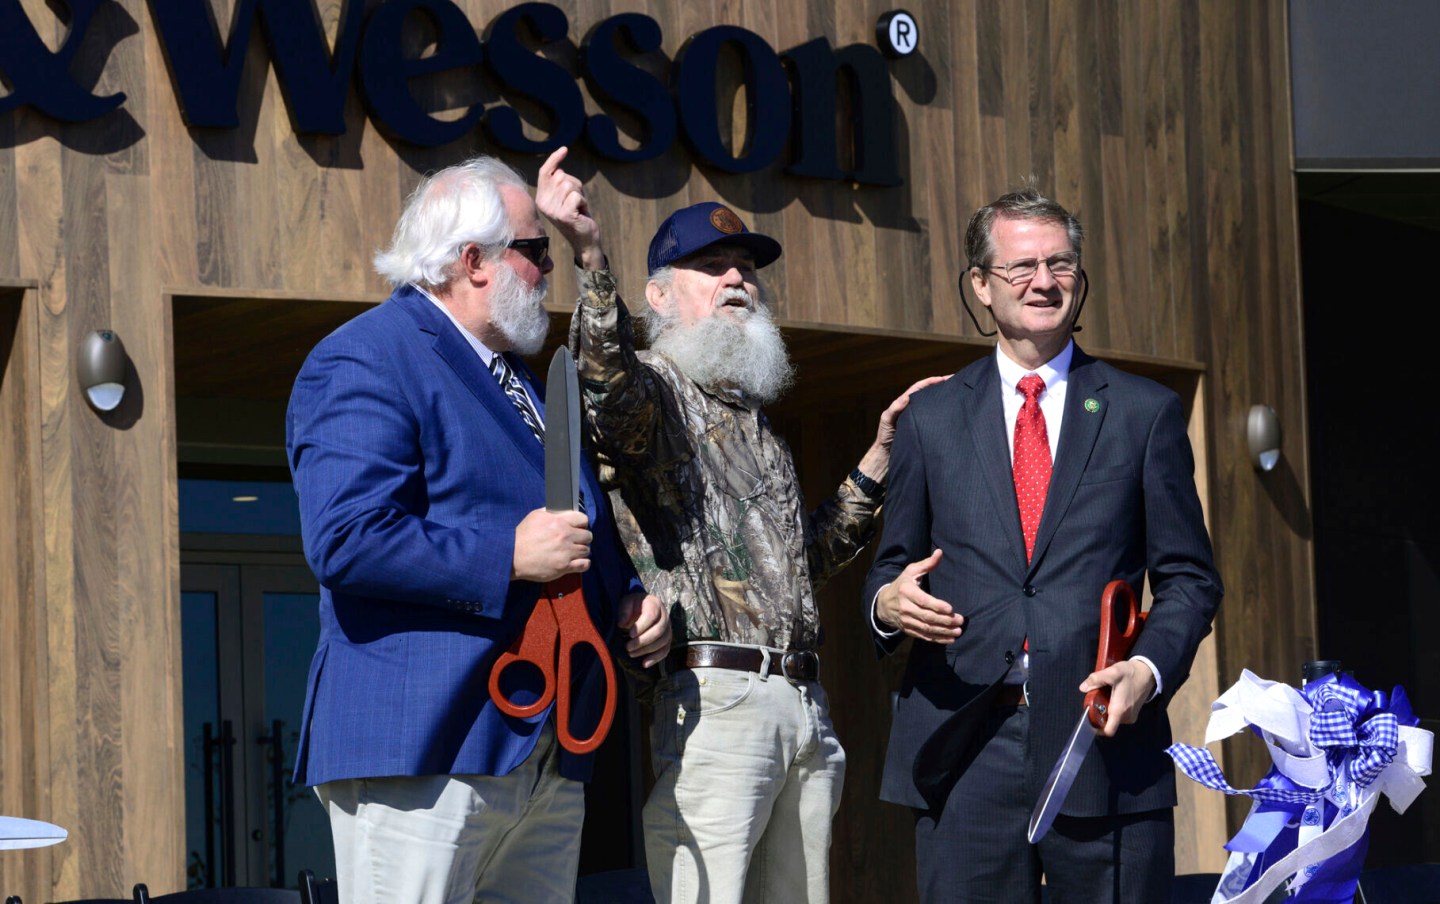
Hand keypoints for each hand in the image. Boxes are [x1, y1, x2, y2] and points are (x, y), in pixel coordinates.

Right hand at [512, 508, 591, 582]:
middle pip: (588, 535)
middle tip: (576, 540)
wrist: (512, 556)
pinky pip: (585, 564)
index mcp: (558, 521)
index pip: (583, 519)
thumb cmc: (522, 536)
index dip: (581, 523)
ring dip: (581, 550)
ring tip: (573, 551)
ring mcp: (566, 552)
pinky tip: (577, 562)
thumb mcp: (535, 516)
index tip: (578, 527)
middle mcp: (564, 536)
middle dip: (582, 537)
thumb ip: (551, 512)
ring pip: (586, 550)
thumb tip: (562, 510)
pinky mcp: (564, 567)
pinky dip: (583, 563)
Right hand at [536, 146, 604, 268]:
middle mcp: (543, 204)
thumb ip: (560, 182)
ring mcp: (552, 210)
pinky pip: (577, 196)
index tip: (564, 149)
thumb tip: (559, 161)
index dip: (554, 159)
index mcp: (541, 198)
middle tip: (576, 201)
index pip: (544, 173)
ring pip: (570, 185)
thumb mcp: (566, 196)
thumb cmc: (578, 215)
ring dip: (580, 195)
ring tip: (579, 208)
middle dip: (574, 185)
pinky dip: (584, 202)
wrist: (585, 239)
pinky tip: (582, 213)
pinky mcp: (564, 215)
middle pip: (561, 176)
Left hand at [618, 592, 670, 667]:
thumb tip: (622, 624)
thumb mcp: (626, 602)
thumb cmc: (633, 605)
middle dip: (642, 641)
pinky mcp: (667, 639)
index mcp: (655, 604)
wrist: (641, 607)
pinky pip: (665, 650)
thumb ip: (624, 610)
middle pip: (658, 631)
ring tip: (631, 654)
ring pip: (662, 642)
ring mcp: (668, 629)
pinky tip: (644, 664)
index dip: (641, 626)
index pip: (651, 616)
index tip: (630, 634)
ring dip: (647, 650)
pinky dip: (656, 658)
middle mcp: (665, 616)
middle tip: (628, 647)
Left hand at [875, 375, 948, 450]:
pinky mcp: (923, 428)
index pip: (919, 388)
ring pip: (932, 404)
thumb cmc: (885, 436)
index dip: (930, 381)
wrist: (887, 453)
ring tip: (956, 393)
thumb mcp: (887, 419)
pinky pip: (934, 417)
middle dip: (940, 386)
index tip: (943, 378)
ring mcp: (919, 417)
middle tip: (955, 382)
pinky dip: (942, 412)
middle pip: (928, 393)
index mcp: (904, 403)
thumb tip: (907, 397)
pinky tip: (951, 412)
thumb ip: (895, 408)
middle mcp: (913, 408)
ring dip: (943, 398)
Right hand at [875, 549, 962, 643]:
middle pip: (927, 617)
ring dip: (944, 631)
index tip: (950, 608)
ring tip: (958, 631)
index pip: (923, 601)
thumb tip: (940, 552)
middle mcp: (905, 608)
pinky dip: (937, 639)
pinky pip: (924, 636)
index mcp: (906, 592)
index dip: (937, 606)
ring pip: (927, 628)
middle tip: (960, 620)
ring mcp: (906, 620)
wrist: (883, 603)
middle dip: (945, 620)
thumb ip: (927, 564)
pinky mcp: (909, 629)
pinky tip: (950, 639)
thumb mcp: (911, 571)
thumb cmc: (902, 584)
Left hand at [1078, 659, 1156, 736]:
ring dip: (1107, 710)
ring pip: (1113, 719)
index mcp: (1120, 710)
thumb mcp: (1112, 672)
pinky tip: (1113, 697)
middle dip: (1100, 714)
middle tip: (1096, 700)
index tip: (1090, 719)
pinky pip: (1119, 716)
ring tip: (1105, 696)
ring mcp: (1131, 716)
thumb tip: (1082, 688)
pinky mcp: (1134, 713)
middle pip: (1108, 723)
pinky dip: (1114, 709)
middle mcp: (1126, 717)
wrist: (1147, 672)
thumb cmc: (1130, 673)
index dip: (1097, 729)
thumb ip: (1096, 679)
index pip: (1108, 731)